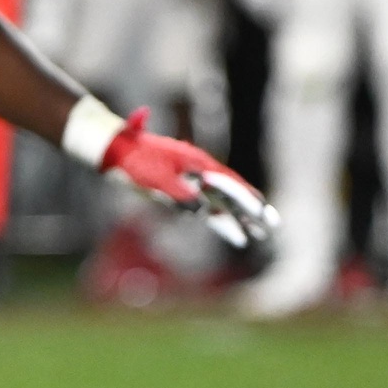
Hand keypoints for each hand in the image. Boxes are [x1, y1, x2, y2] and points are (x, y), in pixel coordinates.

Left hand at [100, 108, 278, 247]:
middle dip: (250, 209)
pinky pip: (208, 210)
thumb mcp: (157, 178)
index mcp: (197, 162)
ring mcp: (192, 181)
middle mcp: (199, 171)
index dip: (247, 196)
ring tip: (260, 234)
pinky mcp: (182, 192)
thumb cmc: (135, 160)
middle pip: (231, 193)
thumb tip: (200, 210)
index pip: (229, 182)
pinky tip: (236, 237)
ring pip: (222, 203)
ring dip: (240, 219)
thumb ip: (180, 194)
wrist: (116, 151)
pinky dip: (222, 222)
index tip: (264, 210)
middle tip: (272, 225)